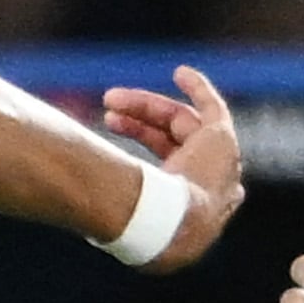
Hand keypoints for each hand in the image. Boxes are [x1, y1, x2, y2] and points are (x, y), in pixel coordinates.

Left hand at [99, 64, 243, 269]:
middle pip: (172, 145)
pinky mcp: (222, 142)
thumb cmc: (144, 229)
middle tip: (107, 115)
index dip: (148, 155)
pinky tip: (179, 73)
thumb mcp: (124, 226)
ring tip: (111, 98)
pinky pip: (213, 109)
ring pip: (182, 125)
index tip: (118, 137)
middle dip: (138, 127)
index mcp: (189, 210)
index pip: (170, 175)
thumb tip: (81, 211)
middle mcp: (209, 189)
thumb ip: (109, 217)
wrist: (173, 226)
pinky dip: (198, 89)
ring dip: (148, 108)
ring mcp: (220, 165)